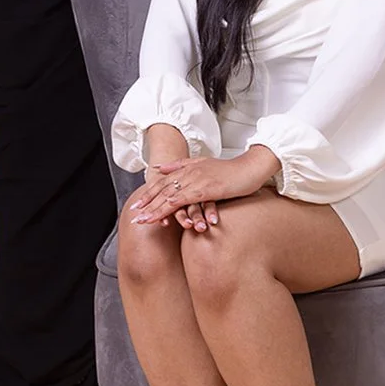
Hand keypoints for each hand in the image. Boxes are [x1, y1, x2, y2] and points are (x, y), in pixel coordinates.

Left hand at [123, 150, 279, 226]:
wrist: (250, 167)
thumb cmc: (230, 170)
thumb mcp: (203, 164)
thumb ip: (180, 165)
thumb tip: (160, 167)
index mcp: (187, 169)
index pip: (163, 182)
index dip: (148, 194)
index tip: (137, 206)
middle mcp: (189, 173)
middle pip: (163, 189)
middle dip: (147, 203)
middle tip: (134, 216)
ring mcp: (197, 180)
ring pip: (171, 196)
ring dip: (155, 209)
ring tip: (143, 221)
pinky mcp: (207, 188)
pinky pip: (186, 198)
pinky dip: (174, 207)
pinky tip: (165, 214)